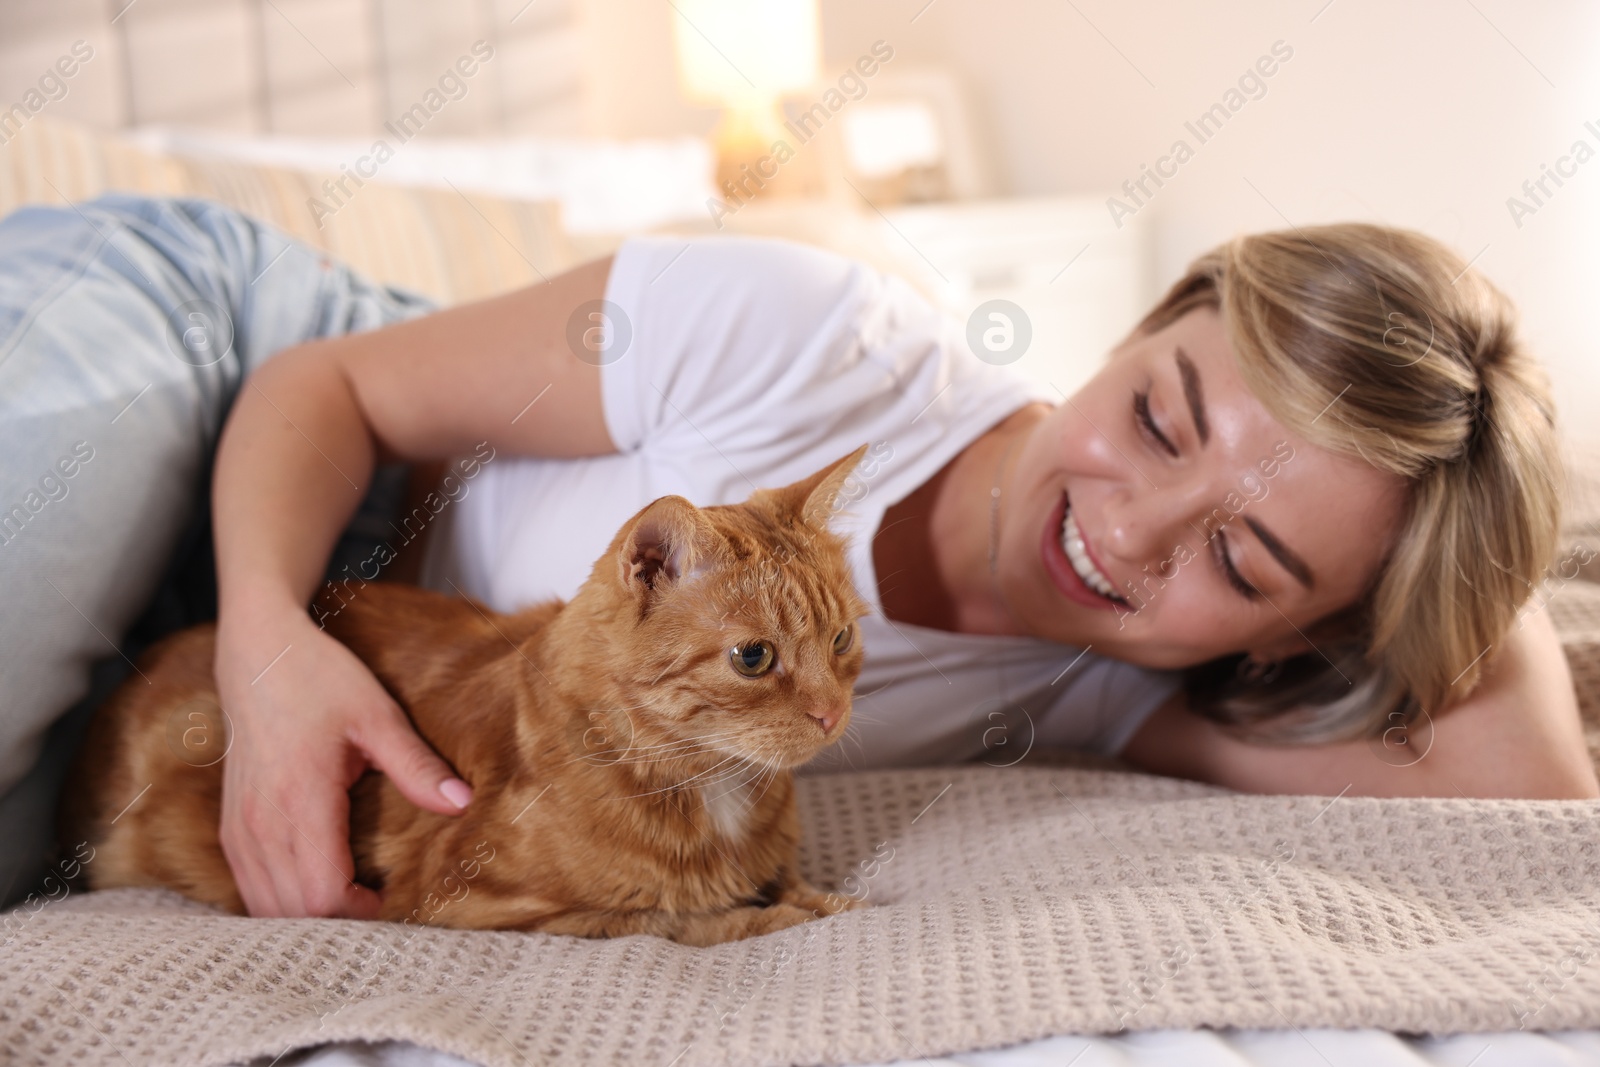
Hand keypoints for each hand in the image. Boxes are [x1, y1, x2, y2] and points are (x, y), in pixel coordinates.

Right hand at [213, 600, 472, 917]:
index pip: (322, 895)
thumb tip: (463, 803)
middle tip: (381, 906)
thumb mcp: (377, 716)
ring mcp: (240, 829)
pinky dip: (282, 901)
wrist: (257, 654)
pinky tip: (319, 884)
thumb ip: (416, 766)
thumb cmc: (319, 679)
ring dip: (309, 916)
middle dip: (339, 923)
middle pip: (294, 914)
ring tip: (355, 899)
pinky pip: (250, 889)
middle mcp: (261, 824)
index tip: (392, 899)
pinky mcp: (231, 828)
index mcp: (300, 800)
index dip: (360, 913)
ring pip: (266, 909)